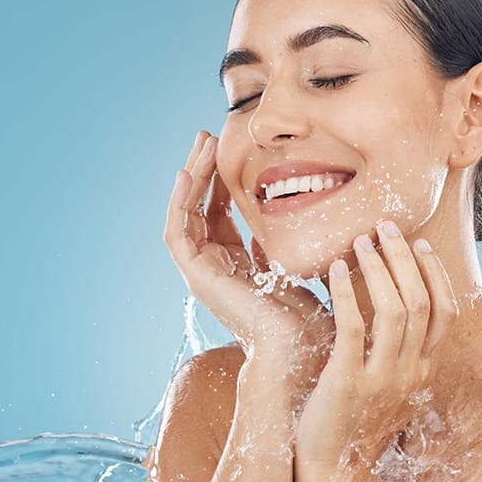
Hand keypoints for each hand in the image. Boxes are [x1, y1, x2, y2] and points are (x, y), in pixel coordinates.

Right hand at [163, 131, 331, 362]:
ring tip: (201, 144)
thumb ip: (271, 245)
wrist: (299, 345)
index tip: (226, 148)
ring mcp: (201, 271)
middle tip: (207, 136)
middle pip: (198, 209)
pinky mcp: (197, 276)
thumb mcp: (287, 266)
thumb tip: (271, 221)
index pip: (218, 213)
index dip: (219, 181)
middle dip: (202, 171)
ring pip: (185, 214)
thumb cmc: (304, 314)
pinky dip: (178, 203)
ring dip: (190, 177)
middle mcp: (212, 266)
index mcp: (233, 263)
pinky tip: (187, 174)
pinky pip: (177, 232)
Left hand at [294, 220, 455, 481]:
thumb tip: (392, 304)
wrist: (336, 468)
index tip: (418, 243)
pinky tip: (334, 268)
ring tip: (361, 240)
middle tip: (386, 226)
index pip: (446, 312)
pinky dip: (345, 292)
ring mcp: (382, 379)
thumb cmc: (356, 420)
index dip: (434, 273)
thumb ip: (398, 351)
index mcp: (425, 371)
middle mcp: (411, 373)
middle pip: (421, 302)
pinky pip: (352, 326)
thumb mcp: (391, 385)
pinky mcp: (348, 382)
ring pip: (394, 310)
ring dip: (377, 268)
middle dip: (403, 258)